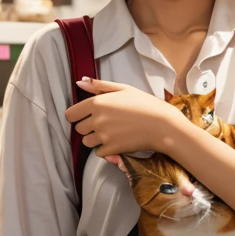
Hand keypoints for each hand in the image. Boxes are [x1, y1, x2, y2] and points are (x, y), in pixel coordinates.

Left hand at [66, 78, 189, 156]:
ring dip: (95, 139)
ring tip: (112, 133)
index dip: (77, 116)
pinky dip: (106, 149)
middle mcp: (97, 119)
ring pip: (87, 142)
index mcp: (97, 103)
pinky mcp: (112, 149)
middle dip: (88, 127)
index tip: (86, 116)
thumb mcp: (124, 89)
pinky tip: (118, 141)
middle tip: (105, 124)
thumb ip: (99, 86)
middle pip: (78, 129)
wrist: (163, 125)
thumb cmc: (146, 104)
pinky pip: (99, 153)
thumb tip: (79, 82)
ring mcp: (103, 136)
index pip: (70, 114)